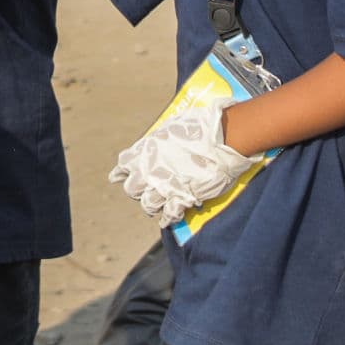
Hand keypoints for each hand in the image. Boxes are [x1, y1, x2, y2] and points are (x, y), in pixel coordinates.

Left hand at [109, 106, 254, 224]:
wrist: (224, 138)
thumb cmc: (203, 126)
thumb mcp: (174, 126)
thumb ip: (160, 138)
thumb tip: (157, 141)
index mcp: (148, 149)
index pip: (124, 163)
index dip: (123, 171)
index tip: (120, 176)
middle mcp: (151, 169)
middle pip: (131, 188)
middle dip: (138, 191)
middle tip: (147, 190)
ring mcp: (165, 185)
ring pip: (147, 204)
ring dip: (152, 206)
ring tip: (158, 207)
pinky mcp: (182, 198)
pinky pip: (168, 215)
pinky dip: (168, 218)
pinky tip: (169, 219)